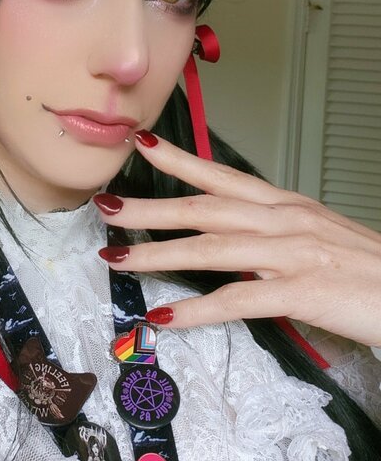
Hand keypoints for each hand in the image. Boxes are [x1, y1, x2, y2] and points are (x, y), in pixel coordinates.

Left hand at [94, 131, 380, 348]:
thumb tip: (233, 242)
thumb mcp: (317, 239)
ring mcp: (293, 253)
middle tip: (106, 206)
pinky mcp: (302, 291)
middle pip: (204, 207)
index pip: (222, 176)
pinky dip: (197, 310)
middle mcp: (285, 220)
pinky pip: (238, 300)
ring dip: (158, 253)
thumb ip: (273, 235)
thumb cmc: (368, 272)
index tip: (142, 144)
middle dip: (150, 208)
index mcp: (287, 206)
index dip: (180, 160)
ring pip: (211, 248)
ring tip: (118, 259)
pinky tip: (166, 317)